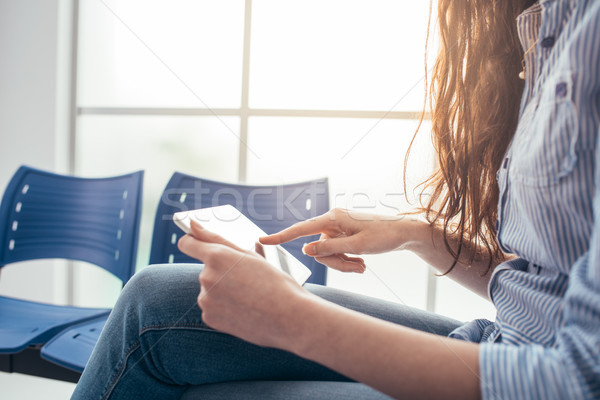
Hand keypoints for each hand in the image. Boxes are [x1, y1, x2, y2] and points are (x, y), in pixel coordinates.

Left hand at [177, 220, 308, 349]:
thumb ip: (216, 239)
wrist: (289, 318)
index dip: (192, 242)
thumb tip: (192, 224)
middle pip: (207, 269)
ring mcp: (206, 299)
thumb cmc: (274, 282)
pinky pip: (212, 307)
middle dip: (222, 272)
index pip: (187, 243)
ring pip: (210, 289)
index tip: (196, 243)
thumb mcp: (250, 256)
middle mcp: (206, 277)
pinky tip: (243, 310)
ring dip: (223, 291)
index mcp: (217, 256)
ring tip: (249, 297)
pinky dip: (224, 307)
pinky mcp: (209, 317)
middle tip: (248, 280)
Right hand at [260, 208, 410, 272]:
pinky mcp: (343, 236)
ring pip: (328, 254)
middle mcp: (332, 221)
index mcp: (333, 218)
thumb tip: (305, 250)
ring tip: (362, 266)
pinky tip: (362, 264)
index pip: (301, 230)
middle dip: (335, 263)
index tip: (262, 239)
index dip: (281, 237)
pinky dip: (347, 262)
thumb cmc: (384, 236)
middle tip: (357, 267)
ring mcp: (337, 229)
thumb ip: (329, 249)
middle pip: (318, 249)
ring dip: (343, 264)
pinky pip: (336, 253)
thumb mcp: (357, 246)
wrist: (404, 233)